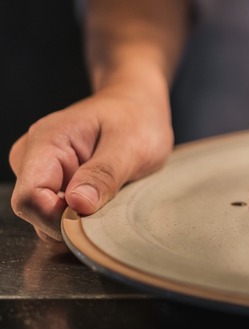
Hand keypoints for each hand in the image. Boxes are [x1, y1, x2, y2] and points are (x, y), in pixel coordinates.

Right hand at [9, 90, 173, 240]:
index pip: (29, 198)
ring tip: (111, 196)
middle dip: (72, 222)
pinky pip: (58, 214)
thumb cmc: (136, 119)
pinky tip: (105, 199)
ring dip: (80, 220)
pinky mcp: (53, 183)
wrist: (138, 106)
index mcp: (46, 142)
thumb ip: (104, 174)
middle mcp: (33, 157)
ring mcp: (40, 171)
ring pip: (46, 217)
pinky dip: (82, 216)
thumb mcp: (132, 146)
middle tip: (112, 203)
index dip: (59, 219)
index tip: (95, 216)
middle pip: (35, 212)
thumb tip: (78, 205)